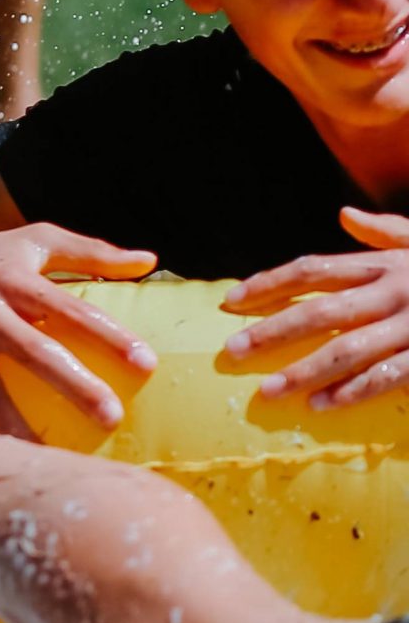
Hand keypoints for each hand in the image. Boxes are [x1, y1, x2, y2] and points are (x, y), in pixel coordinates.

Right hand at [0, 224, 157, 438]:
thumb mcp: (32, 242)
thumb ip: (91, 252)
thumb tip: (149, 261)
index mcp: (14, 280)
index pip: (70, 309)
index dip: (109, 334)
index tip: (147, 363)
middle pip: (34, 351)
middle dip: (73, 385)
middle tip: (112, 416)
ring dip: (17, 423)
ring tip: (49, 458)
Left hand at [223, 210, 408, 408]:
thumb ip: (385, 232)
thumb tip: (344, 216)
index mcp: (385, 264)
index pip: (312, 270)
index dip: (269, 284)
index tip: (230, 301)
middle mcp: (394, 291)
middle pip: (320, 311)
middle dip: (272, 331)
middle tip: (230, 351)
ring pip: (349, 349)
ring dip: (305, 371)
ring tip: (268, 391)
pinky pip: (391, 375)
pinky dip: (356, 391)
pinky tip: (323, 406)